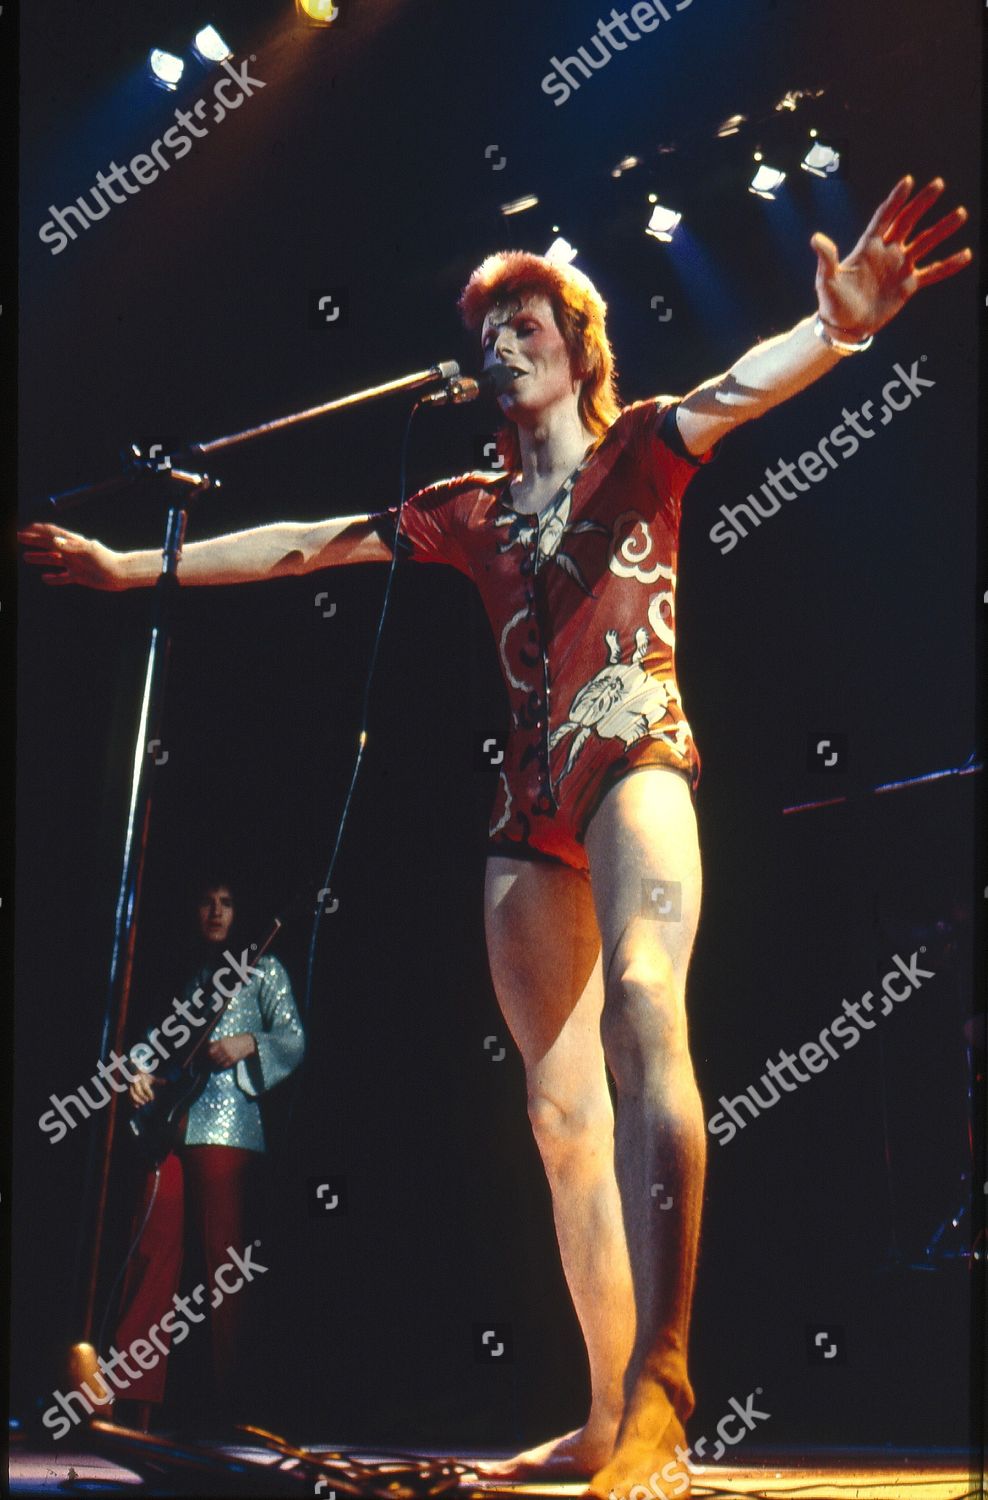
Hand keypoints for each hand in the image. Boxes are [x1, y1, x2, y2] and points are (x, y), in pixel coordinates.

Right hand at [18, 522, 124, 589]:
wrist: (120, 574)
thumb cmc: (106, 560)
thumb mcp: (88, 551)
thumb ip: (71, 546)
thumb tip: (54, 541)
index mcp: (73, 542)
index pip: (51, 532)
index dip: (37, 529)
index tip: (23, 528)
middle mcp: (72, 551)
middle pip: (48, 544)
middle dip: (33, 540)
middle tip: (18, 537)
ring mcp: (75, 563)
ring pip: (53, 559)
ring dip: (40, 557)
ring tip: (26, 557)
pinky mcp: (79, 576)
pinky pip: (63, 577)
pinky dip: (54, 578)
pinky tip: (45, 578)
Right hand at [129, 1070, 156, 1107]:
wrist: (133, 1071)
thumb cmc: (144, 1076)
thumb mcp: (150, 1077)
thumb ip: (158, 1080)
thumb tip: (166, 1081)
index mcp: (142, 1079)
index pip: (145, 1087)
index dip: (149, 1093)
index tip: (152, 1098)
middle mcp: (136, 1083)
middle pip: (138, 1091)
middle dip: (143, 1097)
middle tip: (147, 1101)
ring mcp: (131, 1086)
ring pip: (132, 1094)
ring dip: (137, 1100)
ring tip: (142, 1104)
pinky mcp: (128, 1089)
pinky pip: (129, 1096)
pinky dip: (132, 1102)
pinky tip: (137, 1106)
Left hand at [208, 1033, 256, 1069]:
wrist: (247, 1043)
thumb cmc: (234, 1040)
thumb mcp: (225, 1039)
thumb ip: (216, 1044)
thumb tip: (207, 1047)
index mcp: (222, 1043)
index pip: (210, 1052)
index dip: (208, 1055)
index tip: (207, 1056)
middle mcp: (225, 1049)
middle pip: (213, 1058)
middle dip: (210, 1060)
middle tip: (209, 1062)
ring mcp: (229, 1055)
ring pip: (218, 1063)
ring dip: (215, 1064)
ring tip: (214, 1064)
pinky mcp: (233, 1060)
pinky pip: (224, 1065)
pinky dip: (221, 1066)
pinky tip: (220, 1064)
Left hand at [811, 175, 970, 339]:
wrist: (844, 326)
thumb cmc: (832, 302)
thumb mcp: (826, 280)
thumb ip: (826, 258)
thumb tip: (816, 238)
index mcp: (868, 246)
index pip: (884, 217)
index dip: (895, 199)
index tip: (908, 181)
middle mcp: (887, 252)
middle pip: (908, 221)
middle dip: (922, 203)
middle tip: (939, 184)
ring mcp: (899, 267)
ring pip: (925, 243)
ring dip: (942, 229)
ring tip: (961, 213)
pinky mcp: (908, 285)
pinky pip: (933, 272)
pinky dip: (949, 265)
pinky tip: (966, 255)